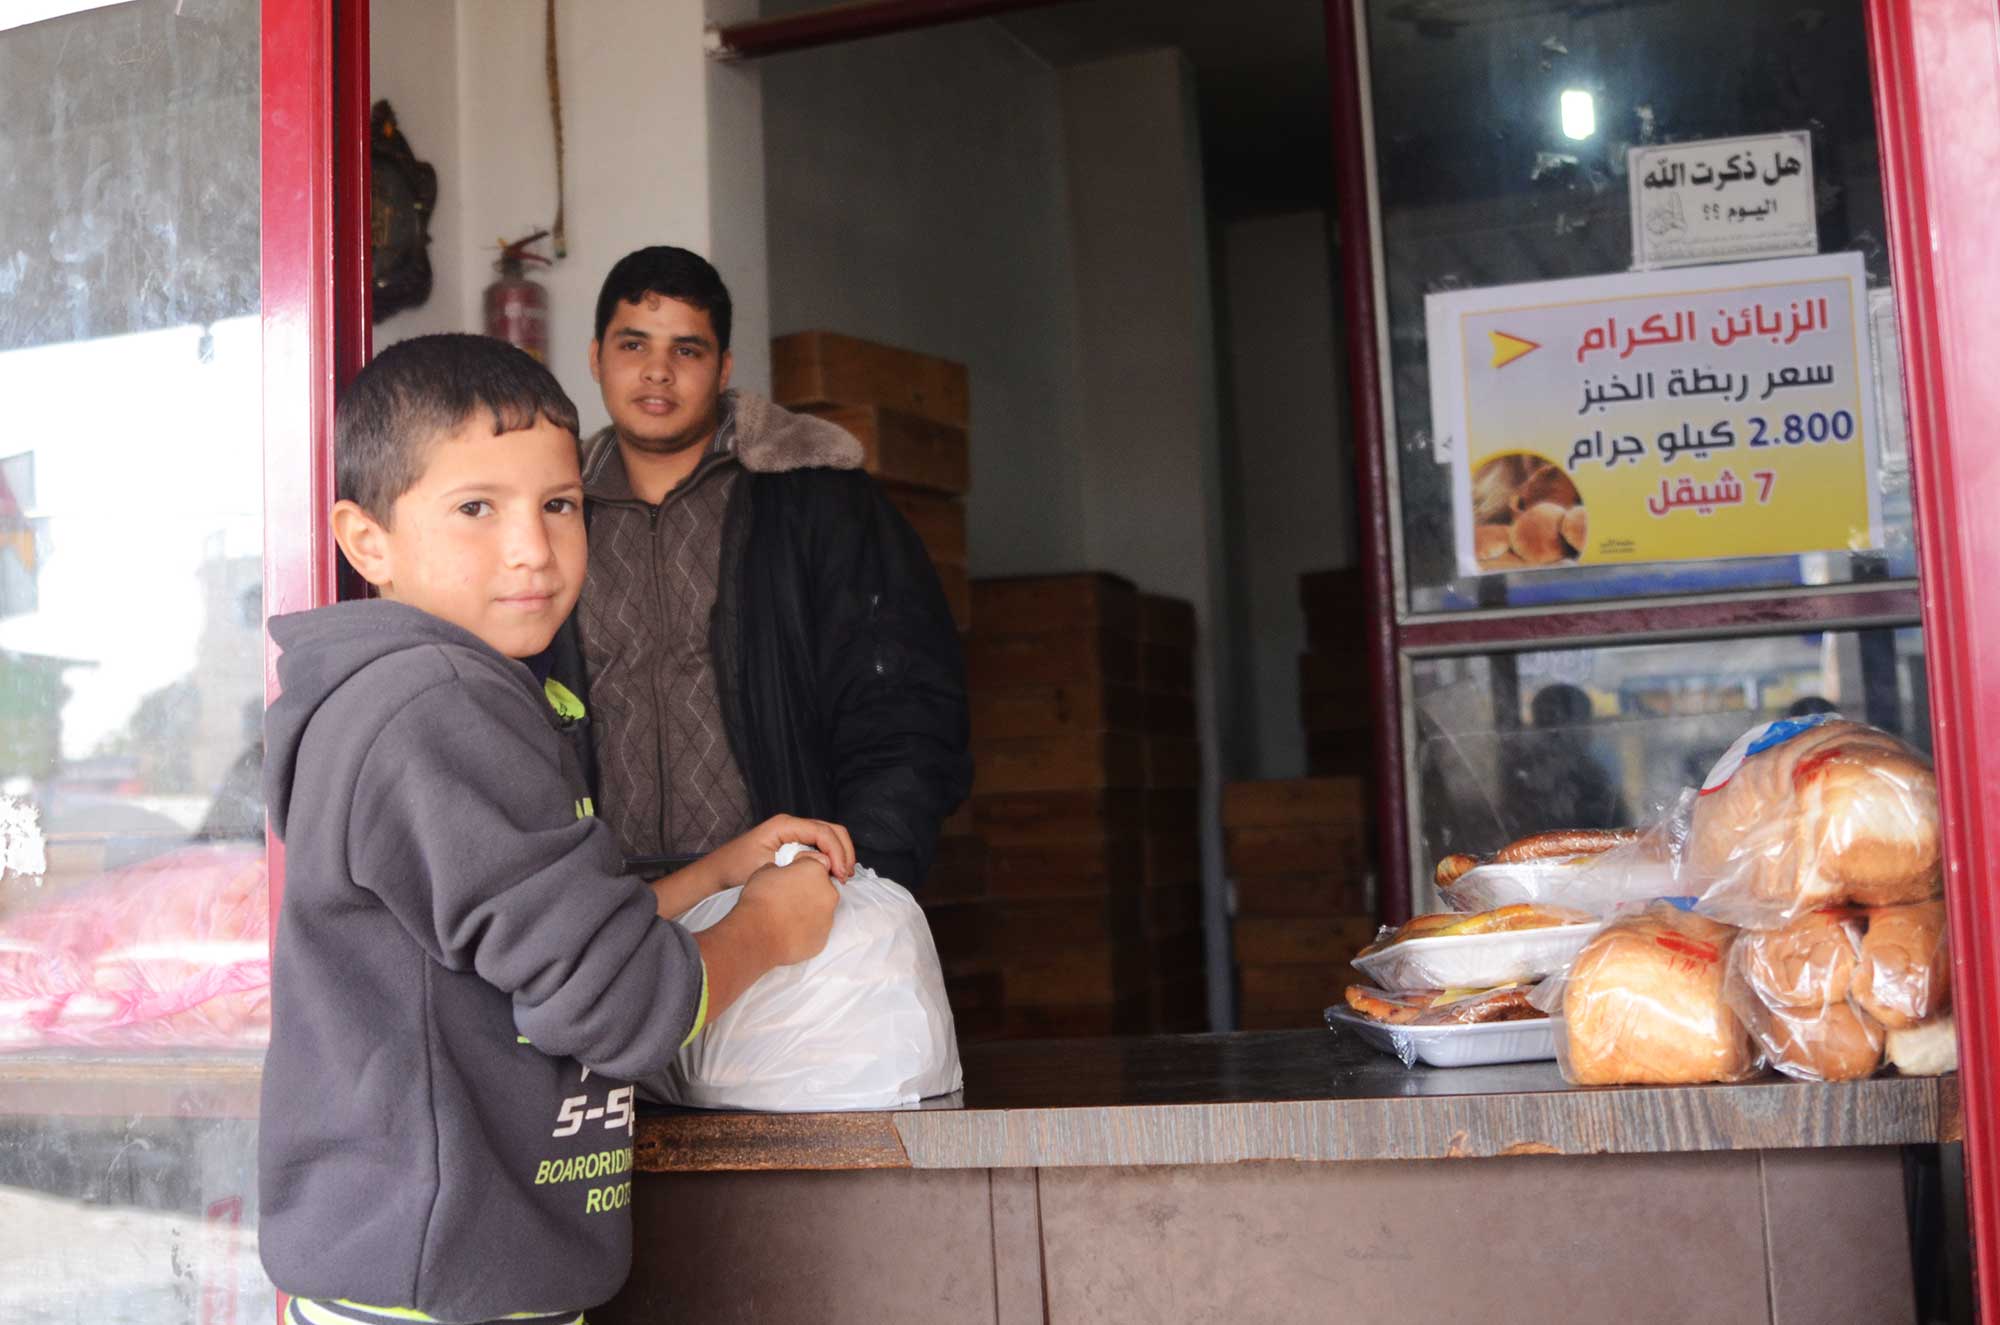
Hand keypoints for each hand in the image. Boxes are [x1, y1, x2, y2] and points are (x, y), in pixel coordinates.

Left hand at [718, 814, 855, 885]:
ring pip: (829, 835)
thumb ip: (795, 864)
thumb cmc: (735, 870)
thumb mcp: (765, 867)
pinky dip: (831, 856)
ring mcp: (793, 832)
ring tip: (842, 876)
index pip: (823, 831)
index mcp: (784, 825)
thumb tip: (823, 865)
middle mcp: (791, 824)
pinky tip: (833, 873)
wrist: (717, 873)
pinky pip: (820, 844)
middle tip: (846, 876)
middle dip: (844, 851)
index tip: (841, 874)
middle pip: (832, 829)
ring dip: (840, 854)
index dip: (837, 852)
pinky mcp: (794, 843)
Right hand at [735, 855, 840, 967]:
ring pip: (821, 908)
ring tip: (786, 915)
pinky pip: (817, 928)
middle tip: (788, 896)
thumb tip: (779, 872)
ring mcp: (828, 916)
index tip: (792, 875)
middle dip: (808, 889)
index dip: (801, 869)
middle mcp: (828, 892)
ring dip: (808, 909)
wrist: (759, 936)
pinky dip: (806, 927)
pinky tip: (790, 929)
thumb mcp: (764, 871)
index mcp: (815, 870)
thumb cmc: (760, 902)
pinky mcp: (823, 936)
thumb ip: (780, 868)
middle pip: (821, 886)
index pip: (815, 863)